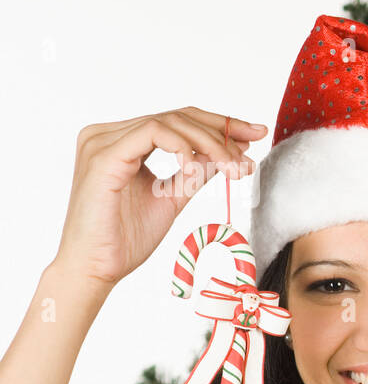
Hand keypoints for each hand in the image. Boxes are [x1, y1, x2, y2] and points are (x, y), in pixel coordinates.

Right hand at [55, 107, 266, 287]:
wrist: (97, 268)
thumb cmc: (126, 239)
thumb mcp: (172, 197)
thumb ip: (195, 173)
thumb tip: (228, 155)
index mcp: (121, 142)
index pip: (177, 122)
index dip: (218, 126)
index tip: (254, 136)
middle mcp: (108, 134)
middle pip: (177, 116)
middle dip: (222, 130)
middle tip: (252, 148)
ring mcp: (103, 141)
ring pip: (170, 122)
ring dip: (210, 143)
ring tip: (234, 167)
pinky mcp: (103, 156)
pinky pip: (152, 133)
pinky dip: (183, 146)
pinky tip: (200, 167)